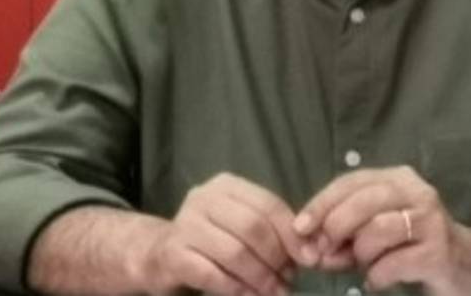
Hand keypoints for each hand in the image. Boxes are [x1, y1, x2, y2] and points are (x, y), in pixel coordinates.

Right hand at [135, 173, 308, 295]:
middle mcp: (202, 198)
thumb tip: (308, 253)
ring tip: (273, 292)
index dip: (293, 235)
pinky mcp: (172, 254)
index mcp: (225, 186)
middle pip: (252, 227)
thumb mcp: (241, 227)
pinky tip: (248, 295)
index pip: (268, 205)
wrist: (161, 255)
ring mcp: (184, 225)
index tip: (309, 260)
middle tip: (288, 280)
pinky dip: (236, 289)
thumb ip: (272, 232)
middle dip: (277, 259)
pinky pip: (212, 274)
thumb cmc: (212, 241)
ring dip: (261, 278)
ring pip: (234, 252)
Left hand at [294, 166, 470, 294]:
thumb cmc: (411, 243)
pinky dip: (376, 275)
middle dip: (335, 227)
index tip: (299, 227)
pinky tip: (377, 280)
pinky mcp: (440, 252)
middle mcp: (417, 192)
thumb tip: (310, 245)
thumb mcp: (374, 230)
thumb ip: (343, 233)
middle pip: (362, 201)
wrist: (467, 266)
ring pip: (377, 230)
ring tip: (362, 265)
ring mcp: (431, 221)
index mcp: (396, 178)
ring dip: (359, 253)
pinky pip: (393, 263)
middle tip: (324, 251)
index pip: (350, 182)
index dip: (321, 204)